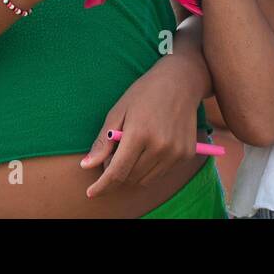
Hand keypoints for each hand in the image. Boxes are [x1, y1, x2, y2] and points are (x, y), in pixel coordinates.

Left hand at [80, 55, 205, 197]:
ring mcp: (175, 152)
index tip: (92, 192)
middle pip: (130, 178)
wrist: (181, 81)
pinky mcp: (186, 154)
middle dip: (116, 172)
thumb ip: (103, 141)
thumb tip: (86, 165)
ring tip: (133, 148)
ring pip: (145, 179)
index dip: (102, 186)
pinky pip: (161, 173)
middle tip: (114, 153)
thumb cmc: (144, 93)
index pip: (117, 172)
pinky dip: (150, 167)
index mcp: (139, 133)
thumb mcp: (118, 111)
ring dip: (133, 172)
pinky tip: (150, 146)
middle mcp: (160, 146)